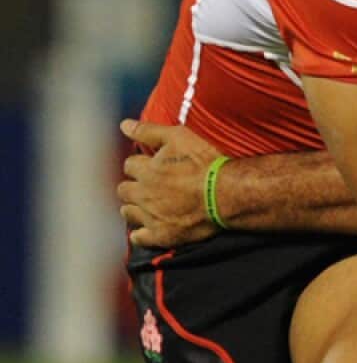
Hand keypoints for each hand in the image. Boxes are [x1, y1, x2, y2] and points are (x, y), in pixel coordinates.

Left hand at [117, 119, 222, 247]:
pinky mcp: (162, 235)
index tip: (149, 165)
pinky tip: (146, 229)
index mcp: (146, 170)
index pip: (130, 165)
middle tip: (146, 186)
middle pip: (124, 190)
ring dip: (134, 208)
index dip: (139, 164)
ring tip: (146, 205)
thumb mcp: (178, 137)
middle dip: (133, 186)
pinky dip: (140, 234)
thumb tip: (123, 125)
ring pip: (128, 213)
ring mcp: (151, 216)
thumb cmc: (205, 163)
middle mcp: (143, 194)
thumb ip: (148, 131)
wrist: (226, 193)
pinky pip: (140, 238)